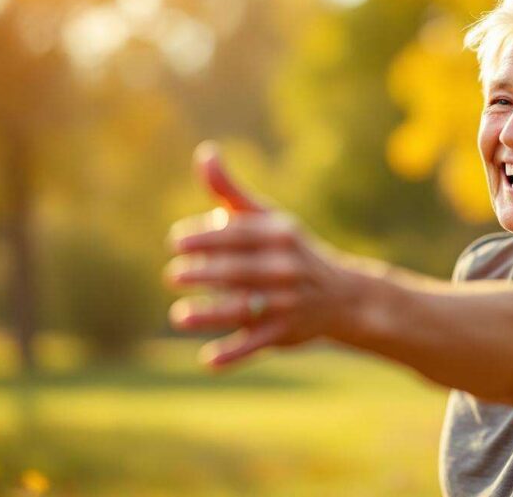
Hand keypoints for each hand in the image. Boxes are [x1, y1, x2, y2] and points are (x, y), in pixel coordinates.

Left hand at [165, 141, 362, 368]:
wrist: (339, 294)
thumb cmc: (287, 248)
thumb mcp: (265, 217)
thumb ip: (229, 190)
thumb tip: (204, 152)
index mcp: (280, 235)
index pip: (239, 235)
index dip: (206, 237)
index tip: (176, 242)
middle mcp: (287, 268)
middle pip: (240, 271)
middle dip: (205, 274)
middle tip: (172, 275)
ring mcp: (288, 302)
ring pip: (246, 308)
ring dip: (213, 314)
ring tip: (180, 316)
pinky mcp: (285, 333)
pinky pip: (257, 343)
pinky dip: (234, 353)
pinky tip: (208, 360)